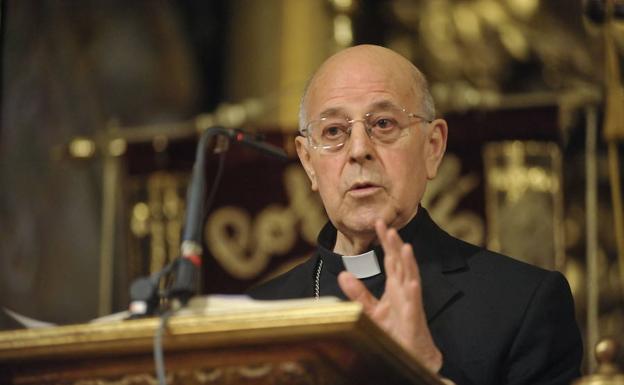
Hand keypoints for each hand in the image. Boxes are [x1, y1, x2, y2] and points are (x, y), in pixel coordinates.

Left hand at [338, 219, 442, 372]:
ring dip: (409, 263)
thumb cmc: (395, 331)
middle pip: (400, 262)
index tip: (378, 222)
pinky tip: (411, 283)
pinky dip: (413, 292)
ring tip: (405, 247)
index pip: (390, 258)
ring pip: (411, 278)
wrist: (410, 355)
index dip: (386, 241)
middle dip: (395, 244)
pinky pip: (414, 304)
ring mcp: (410, 302)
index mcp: (394, 286)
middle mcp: (404, 290)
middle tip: (387, 226)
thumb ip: (358, 292)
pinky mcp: (414, 318)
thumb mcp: (371, 310)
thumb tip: (343, 273)